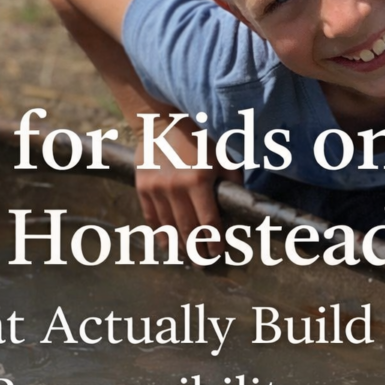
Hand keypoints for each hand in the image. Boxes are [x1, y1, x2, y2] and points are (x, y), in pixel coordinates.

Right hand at [133, 116, 242, 258]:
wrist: (162, 121)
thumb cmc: (199, 138)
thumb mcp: (222, 156)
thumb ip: (232, 181)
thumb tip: (241, 204)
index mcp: (199, 180)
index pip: (209, 222)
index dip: (214, 241)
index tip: (218, 253)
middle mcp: (176, 187)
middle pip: (188, 229)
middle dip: (197, 250)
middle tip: (203, 263)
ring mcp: (157, 189)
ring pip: (169, 227)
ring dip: (179, 245)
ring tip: (187, 258)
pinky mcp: (143, 187)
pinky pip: (152, 218)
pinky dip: (159, 234)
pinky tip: (166, 245)